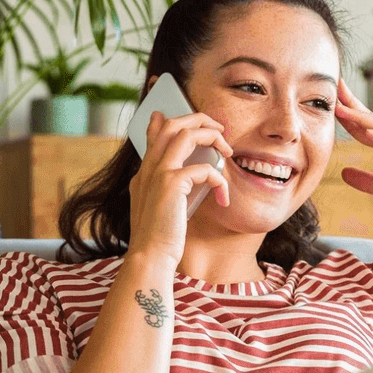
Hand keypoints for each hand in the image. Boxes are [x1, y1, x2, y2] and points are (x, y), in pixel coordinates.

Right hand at [127, 111, 232, 264]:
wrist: (150, 257)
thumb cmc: (160, 239)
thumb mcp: (161, 209)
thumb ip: (170, 189)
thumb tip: (184, 178)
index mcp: (144, 173)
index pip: (155, 134)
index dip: (166, 120)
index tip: (177, 115)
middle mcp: (148, 168)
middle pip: (172, 124)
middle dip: (199, 120)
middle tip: (220, 130)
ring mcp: (158, 173)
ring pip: (186, 134)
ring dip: (212, 137)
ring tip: (228, 150)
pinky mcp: (171, 184)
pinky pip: (205, 169)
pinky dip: (220, 180)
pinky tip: (223, 197)